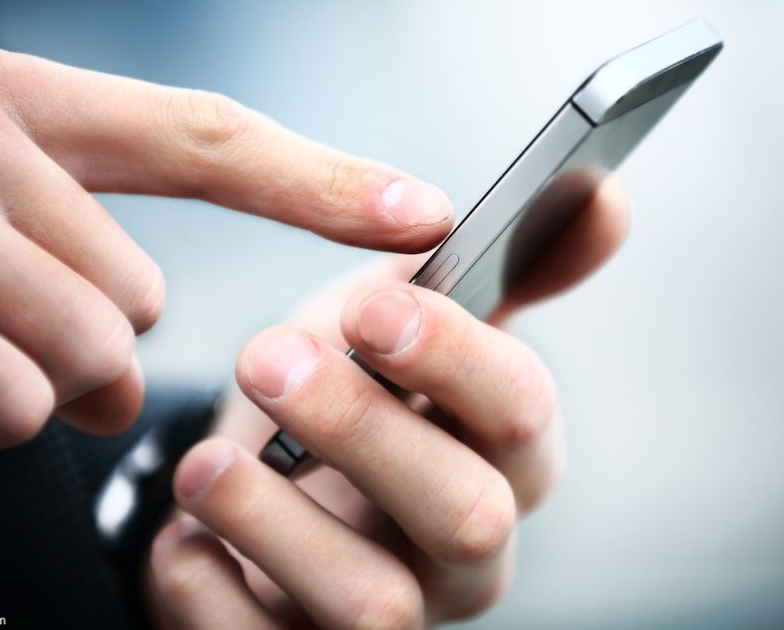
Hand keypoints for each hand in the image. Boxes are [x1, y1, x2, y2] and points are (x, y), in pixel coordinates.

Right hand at [0, 37, 452, 457]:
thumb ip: (71, 234)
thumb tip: (150, 344)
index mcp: (7, 96)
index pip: (202, 135)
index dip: (322, 179)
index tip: (422, 210)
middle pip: (139, 295)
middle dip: (75, 342)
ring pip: (85, 361)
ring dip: (18, 387)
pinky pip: (11, 410)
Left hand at [148, 178, 629, 628]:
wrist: (270, 480)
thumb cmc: (357, 391)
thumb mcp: (416, 315)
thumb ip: (502, 263)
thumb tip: (601, 195)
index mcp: (504, 454)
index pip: (525, 416)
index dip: (456, 360)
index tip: (372, 306)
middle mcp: (467, 549)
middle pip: (466, 515)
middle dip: (366, 432)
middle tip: (269, 359)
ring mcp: (394, 612)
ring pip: (374, 606)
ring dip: (279, 524)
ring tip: (206, 463)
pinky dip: (211, 595)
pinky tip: (182, 540)